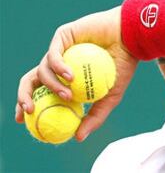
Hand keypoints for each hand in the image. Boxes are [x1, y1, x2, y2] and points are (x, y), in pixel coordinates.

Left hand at [15, 6, 138, 140]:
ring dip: (52, 86)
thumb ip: (95, 116)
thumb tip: (78, 138)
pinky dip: (58, 67)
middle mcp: (60, 63)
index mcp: (66, 78)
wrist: (130, 40)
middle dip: (24, 96)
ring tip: (68, 94)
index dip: (28, 105)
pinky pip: (53, 54)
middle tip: (29, 110)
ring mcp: (60, 49)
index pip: (41, 92)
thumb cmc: (122, 67)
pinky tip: (69, 76)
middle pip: (31, 80)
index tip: (26, 120)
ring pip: (42, 70)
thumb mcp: (110, 97)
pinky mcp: (62, 36)